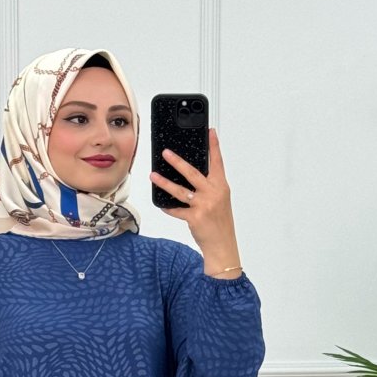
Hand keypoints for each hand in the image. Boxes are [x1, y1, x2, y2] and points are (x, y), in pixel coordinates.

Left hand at [149, 127, 235, 250]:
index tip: (210, 132)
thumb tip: (190, 177)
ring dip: (164, 182)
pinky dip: (168, 207)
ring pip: (180, 190)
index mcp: (221, 187)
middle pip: (193, 173)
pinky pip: (176, 210)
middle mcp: (213, 193)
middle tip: (166, 152)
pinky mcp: (194, 217)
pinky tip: (161, 204)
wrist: (222, 245)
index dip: (214, 146)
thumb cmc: (220, 223)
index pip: (217, 162)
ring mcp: (204, 205)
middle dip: (177, 161)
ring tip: (153, 176)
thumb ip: (209, 187)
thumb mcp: (220, 201)